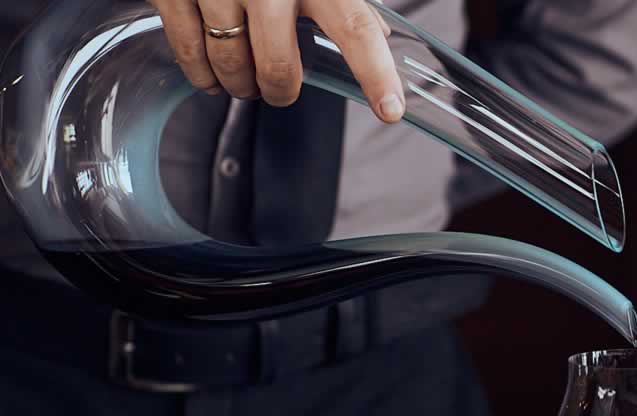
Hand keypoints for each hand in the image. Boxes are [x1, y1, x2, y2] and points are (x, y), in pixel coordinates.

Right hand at [150, 0, 405, 122]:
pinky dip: (203, 75)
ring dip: (240, 84)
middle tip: (279, 91)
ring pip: (232, 64)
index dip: (376, 74)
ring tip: (244, 80)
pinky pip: (190, 52)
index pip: (356, 30)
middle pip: (279, 66)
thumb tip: (378, 33)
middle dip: (280, 91)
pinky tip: (211, 77)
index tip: (390, 109)